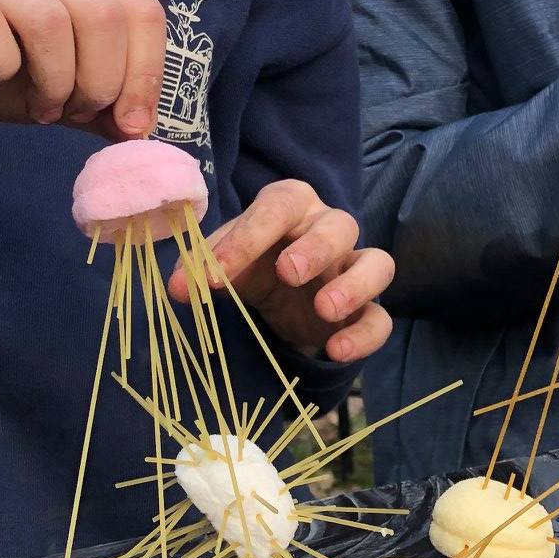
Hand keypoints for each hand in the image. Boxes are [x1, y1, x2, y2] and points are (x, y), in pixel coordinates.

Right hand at [0, 0, 164, 137]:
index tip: (129, 125)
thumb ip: (108, 105)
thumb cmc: (1, 73)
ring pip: (49, 19)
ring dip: (53, 81)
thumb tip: (141, 128)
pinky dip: (1, 68)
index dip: (145, 74)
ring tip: (41, 108)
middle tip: (75, 114)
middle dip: (100, 81)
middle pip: (102, 13)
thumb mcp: (67, 93)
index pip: (140, 10)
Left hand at [167, 179, 394, 363]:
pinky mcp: (367, 310)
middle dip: (316, 247)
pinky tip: (336, 351)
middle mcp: (329, 229)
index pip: (278, 206)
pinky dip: (364, 334)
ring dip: (354, 284)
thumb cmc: (252, 267)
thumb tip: (177, 288)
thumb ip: (200, 268)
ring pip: (377, 262)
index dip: (249, 236)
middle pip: (340, 223)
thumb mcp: (224, 262)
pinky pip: (381, 317)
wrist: (279, 305)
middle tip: (288, 273)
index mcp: (291, 207)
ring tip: (325, 310)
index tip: (216, 274)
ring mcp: (353, 269)